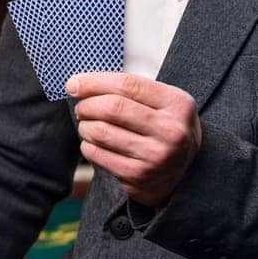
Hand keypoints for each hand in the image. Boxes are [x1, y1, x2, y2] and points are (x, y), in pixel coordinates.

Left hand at [67, 72, 200, 207]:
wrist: (183, 174)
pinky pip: (98, 155)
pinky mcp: (138, 176)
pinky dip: (87, 146)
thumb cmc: (163, 128)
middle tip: (81, 108)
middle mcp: (171, 131)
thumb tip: (78, 84)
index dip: (94, 82)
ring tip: (87, 125)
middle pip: (112, 108)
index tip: (74, 84)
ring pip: (101, 132)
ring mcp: (156, 156)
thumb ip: (129, 90)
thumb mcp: (163, 103)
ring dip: (85, 126)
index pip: (127, 85)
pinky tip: (93, 143)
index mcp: (177, 104)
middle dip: (87, 105)